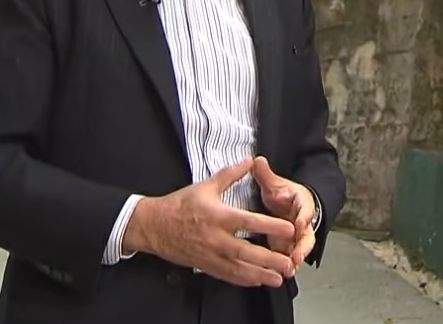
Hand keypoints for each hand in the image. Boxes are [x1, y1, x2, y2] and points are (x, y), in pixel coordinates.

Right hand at [124, 158, 296, 287]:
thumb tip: (250, 160)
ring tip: (279, 278)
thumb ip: (230, 174)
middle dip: (270, 259)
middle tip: (289, 263)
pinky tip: (257, 282)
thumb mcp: (205, 186)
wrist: (152, 225)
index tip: (289, 229)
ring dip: (260, 274)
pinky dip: (243, 280)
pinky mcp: (204, 265)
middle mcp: (216, 238)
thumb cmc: (179, 205)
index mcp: (218, 216)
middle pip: (247, 251)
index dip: (270, 226)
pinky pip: (226, 275)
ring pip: (238, 268)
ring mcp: (210, 254)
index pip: (249, 222)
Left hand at [253, 156, 317, 266]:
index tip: (299, 224)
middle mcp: (305, 220)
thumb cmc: (283, 194)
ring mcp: (300, 234)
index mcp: (302, 202)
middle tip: (297, 255)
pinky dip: (289, 264)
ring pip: (302, 248)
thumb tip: (257, 160)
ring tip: (291, 269)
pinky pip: (292, 256)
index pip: (306, 209)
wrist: (289, 204)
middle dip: (303, 245)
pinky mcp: (292, 245)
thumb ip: (266, 175)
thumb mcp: (274, 184)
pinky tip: (283, 274)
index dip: (303, 217)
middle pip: (308, 234)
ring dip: (297, 258)